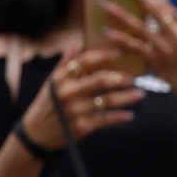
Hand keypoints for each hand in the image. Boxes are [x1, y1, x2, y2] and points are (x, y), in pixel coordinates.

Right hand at [20, 46, 142, 151]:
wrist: (37, 134)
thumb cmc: (46, 105)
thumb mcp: (51, 82)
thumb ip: (65, 63)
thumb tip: (76, 42)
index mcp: (61, 78)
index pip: (85, 61)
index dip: (104, 55)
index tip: (120, 51)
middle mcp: (68, 93)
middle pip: (101, 80)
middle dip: (120, 77)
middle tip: (134, 77)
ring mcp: (76, 111)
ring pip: (107, 101)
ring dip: (126, 97)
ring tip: (139, 94)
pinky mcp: (81, 128)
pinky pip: (105, 120)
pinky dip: (119, 117)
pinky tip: (129, 115)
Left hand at [102, 0, 176, 111]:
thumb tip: (165, 6)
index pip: (165, 2)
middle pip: (154, 8)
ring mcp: (167, 48)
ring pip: (141, 28)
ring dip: (122, 16)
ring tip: (106, 5)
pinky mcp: (159, 63)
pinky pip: (137, 49)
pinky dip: (122, 40)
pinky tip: (109, 33)